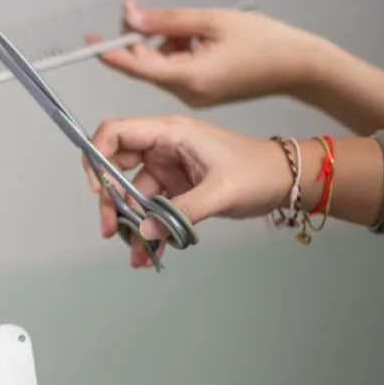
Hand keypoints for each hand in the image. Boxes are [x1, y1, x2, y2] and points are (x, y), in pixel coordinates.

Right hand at [84, 115, 292, 267]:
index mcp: (170, 133)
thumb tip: (145, 231)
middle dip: (110, 200)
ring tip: (137, 251)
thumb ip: (181, 212)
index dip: (97, 156)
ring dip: (130, 223)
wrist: (286, 182)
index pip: (116, 133)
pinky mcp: (175, 187)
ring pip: (132, 194)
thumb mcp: (221, 191)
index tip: (99, 189)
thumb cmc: (260, 171)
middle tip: (111, 229)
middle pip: (116, 167)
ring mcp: (168, 168)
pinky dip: (148, 229)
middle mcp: (163, 147)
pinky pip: (151, 209)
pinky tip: (149, 250)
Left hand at [87, 1, 327, 106]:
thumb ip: (167, 20)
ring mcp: (194, 96)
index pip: (138, 67)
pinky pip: (178, 71)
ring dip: (168, 43)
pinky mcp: (201, 93)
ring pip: (163, 66)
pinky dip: (181, 53)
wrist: (301, 67)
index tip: (90, 41)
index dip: (113, 53)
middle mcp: (187, 93)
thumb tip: (130, 18)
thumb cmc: (266, 41)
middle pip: (148, 65)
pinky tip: (202, 41)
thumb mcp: (212, 21)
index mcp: (189, 78)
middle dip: (144, 39)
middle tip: (145, 11)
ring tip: (198, 30)